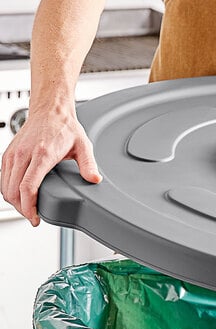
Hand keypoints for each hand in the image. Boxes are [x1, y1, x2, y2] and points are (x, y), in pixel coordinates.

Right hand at [1, 109, 101, 225]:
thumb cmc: (65, 127)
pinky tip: (19, 196)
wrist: (50, 110)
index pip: (28, 187)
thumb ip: (89, 164)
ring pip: (5, 186)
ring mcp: (13, 154)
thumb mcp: (83, 145)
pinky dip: (9, 190)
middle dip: (22, 209)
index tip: (35, 218)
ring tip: (28, 209)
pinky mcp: (8, 154)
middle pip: (13, 191)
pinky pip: (3, 178)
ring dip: (14, 202)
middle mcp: (24, 154)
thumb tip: (95, 179)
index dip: (29, 207)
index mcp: (42, 154)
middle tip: (34, 217)